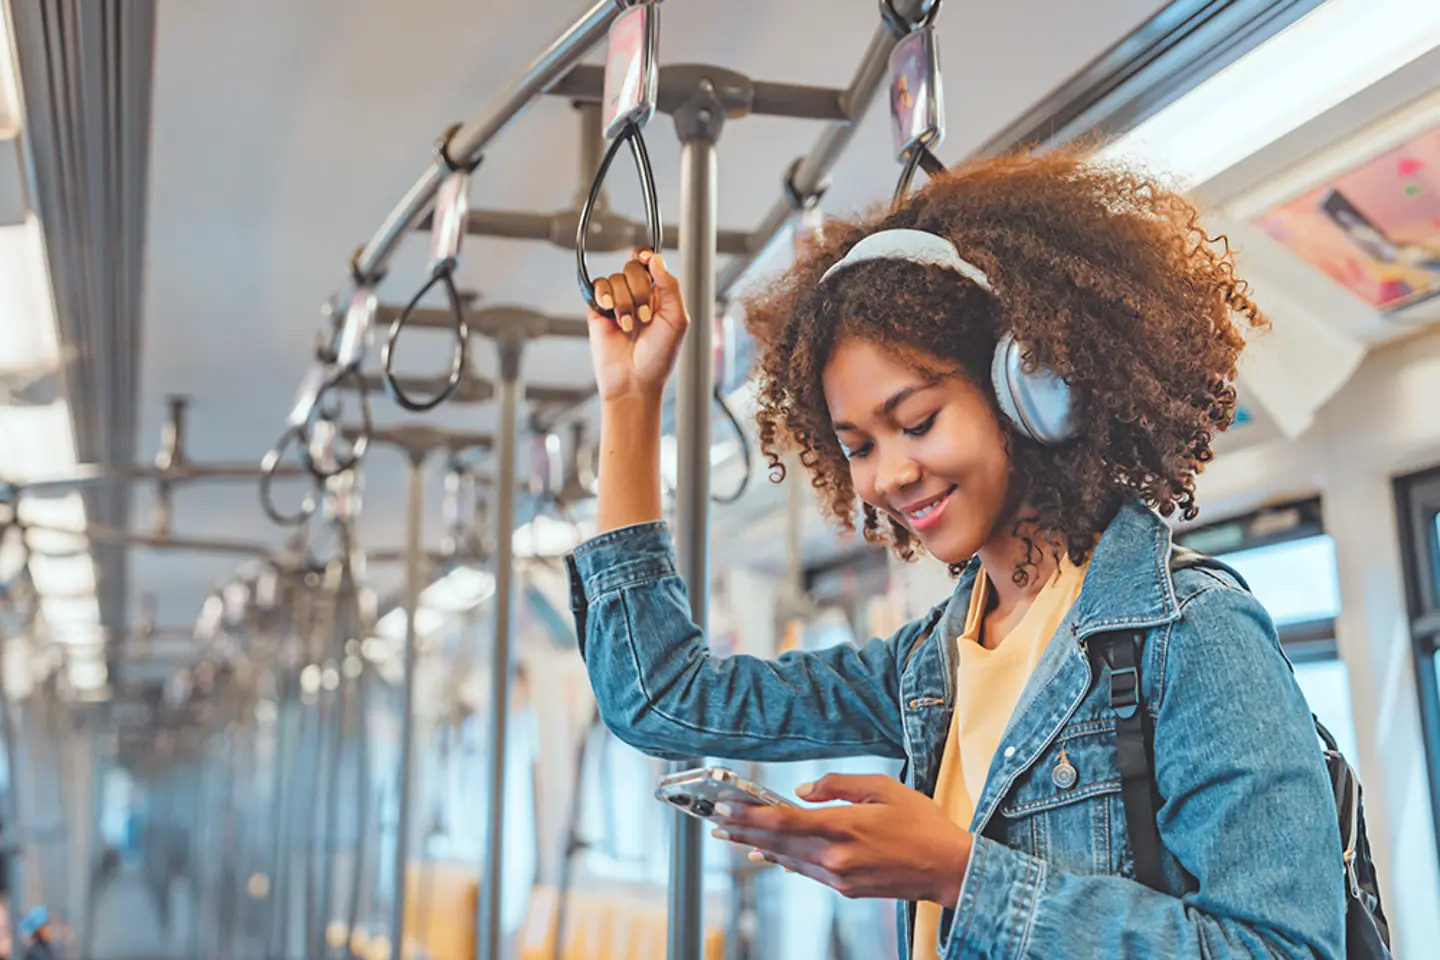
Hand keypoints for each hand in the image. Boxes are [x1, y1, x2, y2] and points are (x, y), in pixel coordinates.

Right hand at [587, 248, 687, 401]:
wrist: (634, 380)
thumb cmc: (659, 357)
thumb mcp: (677, 319)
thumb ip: (670, 286)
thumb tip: (656, 259)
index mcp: (660, 295)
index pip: (651, 262)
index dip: (646, 255)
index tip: (646, 258)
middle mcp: (638, 295)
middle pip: (633, 267)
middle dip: (640, 291)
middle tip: (644, 316)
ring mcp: (617, 301)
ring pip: (616, 278)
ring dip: (624, 303)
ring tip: (628, 326)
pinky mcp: (598, 310)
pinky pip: (598, 287)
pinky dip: (604, 296)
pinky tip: (610, 313)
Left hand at [713, 774, 971, 905]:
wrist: (947, 869)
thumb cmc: (921, 824)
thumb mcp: (883, 788)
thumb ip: (838, 785)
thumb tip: (803, 790)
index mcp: (843, 827)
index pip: (783, 821)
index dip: (749, 816)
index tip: (725, 809)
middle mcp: (835, 856)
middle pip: (777, 843)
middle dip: (742, 832)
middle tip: (715, 823)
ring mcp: (839, 877)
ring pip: (788, 860)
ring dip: (758, 846)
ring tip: (733, 837)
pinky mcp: (845, 889)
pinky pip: (806, 872)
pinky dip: (784, 861)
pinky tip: (770, 854)